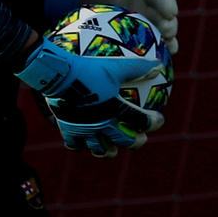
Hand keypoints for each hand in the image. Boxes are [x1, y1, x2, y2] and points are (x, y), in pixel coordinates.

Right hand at [16, 38, 163, 157]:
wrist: (59, 75)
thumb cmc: (88, 69)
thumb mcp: (115, 66)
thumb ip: (137, 67)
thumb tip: (158, 66)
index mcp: (116, 110)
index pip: (141, 121)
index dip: (153, 123)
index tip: (158, 120)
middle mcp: (103, 124)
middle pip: (124, 141)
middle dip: (135, 142)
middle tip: (139, 138)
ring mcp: (85, 129)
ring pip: (100, 149)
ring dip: (108, 150)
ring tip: (111, 149)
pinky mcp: (69, 130)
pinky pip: (74, 144)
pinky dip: (79, 145)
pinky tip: (82, 141)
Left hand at [79, 0, 178, 53]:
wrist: (87, 13)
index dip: (168, 4)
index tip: (170, 12)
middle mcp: (151, 12)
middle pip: (168, 19)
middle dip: (170, 25)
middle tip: (165, 30)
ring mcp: (149, 28)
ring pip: (167, 35)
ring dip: (168, 40)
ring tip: (165, 44)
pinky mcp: (145, 43)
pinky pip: (159, 49)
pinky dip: (164, 52)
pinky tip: (162, 57)